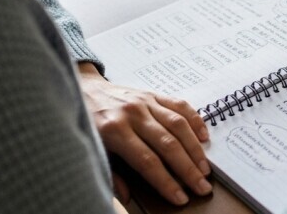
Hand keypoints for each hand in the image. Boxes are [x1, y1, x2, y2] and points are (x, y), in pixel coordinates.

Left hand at [77, 63, 211, 205]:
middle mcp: (133, 114)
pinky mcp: (153, 93)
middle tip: (202, 187)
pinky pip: (180, 105)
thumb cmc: (86, 123)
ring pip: (178, 125)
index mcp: (114, 131)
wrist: (81, 88)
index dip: (166, 182)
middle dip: (188, 169)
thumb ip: (110, 174)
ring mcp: (145, 101)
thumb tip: (127, 197)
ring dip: (195, 149)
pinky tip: (204, 137)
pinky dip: (195, 120)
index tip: (180, 198)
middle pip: (168, 144)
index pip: (147, 161)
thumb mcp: (92, 150)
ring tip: (205, 169)